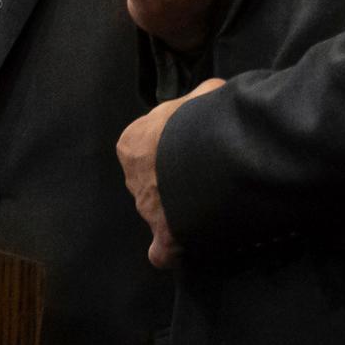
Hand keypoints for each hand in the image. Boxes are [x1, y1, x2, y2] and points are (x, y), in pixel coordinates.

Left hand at [116, 77, 224, 267]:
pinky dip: (172, 250)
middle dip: (174, 181)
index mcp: (133, 142)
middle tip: (204, 177)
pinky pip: (162, 251)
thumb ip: (201, 99)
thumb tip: (212, 95)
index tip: (194, 148)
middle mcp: (133, 177)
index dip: (171, 147)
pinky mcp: (163, 235)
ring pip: (159, 213)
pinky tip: (189, 245)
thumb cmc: (201, 119)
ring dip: (180, 211)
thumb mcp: (204, 94)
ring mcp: (146, 208)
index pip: (147, 147)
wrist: (208, 154)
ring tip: (211, 204)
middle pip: (152, 181)